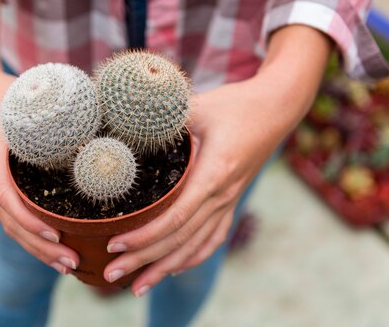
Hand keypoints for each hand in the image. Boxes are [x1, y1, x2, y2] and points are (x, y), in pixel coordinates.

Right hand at [0, 0, 79, 275]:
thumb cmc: (4, 93)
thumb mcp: (25, 97)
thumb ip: (52, 109)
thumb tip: (97, 115)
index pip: (6, 197)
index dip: (31, 220)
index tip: (57, 233)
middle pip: (12, 222)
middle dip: (41, 247)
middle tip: (73, 262)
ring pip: (12, 226)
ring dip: (38, 249)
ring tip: (68, 265)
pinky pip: (13, 216)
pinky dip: (32, 236)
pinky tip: (54, 246)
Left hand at [103, 25, 330, 296]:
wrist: (277, 107)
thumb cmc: (235, 104)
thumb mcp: (198, 106)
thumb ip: (165, 119)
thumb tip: (124, 120)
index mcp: (213, 174)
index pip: (176, 217)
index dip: (145, 236)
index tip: (116, 244)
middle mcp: (223, 194)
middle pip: (180, 239)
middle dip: (144, 260)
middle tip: (111, 274)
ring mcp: (229, 200)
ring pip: (196, 245)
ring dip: (165, 267)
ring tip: (136, 285)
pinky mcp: (231, 199)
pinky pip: (213, 237)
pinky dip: (192, 256)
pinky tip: (173, 268)